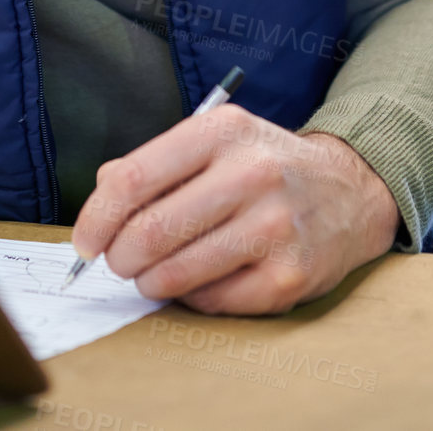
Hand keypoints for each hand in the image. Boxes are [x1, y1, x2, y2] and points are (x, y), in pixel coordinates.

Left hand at [70, 104, 399, 314]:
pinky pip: (211, 301)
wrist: (348, 191)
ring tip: (155, 273)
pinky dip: (192, 297)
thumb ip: (154, 164)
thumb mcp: (214, 142)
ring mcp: (275, 227)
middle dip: (120, 258)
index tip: (85, 242)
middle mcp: (253, 173)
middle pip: (150, 232)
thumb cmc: (263, 167)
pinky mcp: (289, 276)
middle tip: (120, 262)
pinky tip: (203, 279)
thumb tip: (102, 198)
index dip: (97, 217)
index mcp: (223, 132)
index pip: (135, 178)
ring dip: (150, 282)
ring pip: (175, 274)